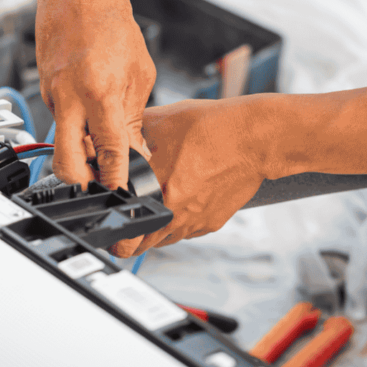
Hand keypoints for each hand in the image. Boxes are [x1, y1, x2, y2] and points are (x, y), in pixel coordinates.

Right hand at [36, 0, 155, 190]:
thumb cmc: (111, 24)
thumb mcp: (140, 73)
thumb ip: (134, 116)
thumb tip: (134, 151)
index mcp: (100, 93)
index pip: (108, 151)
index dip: (116, 179)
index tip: (123, 194)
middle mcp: (69, 98)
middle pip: (65, 163)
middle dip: (81, 184)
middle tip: (100, 187)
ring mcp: (52, 95)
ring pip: (61, 142)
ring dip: (80, 152)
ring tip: (102, 146)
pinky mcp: (43, 90)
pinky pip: (59, 120)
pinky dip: (75, 125)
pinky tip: (90, 111)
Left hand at [109, 98, 270, 256]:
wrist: (255, 138)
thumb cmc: (213, 127)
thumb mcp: (161, 122)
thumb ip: (132, 134)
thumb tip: (112, 135)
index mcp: (156, 190)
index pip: (125, 226)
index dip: (115, 229)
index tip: (111, 228)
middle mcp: (175, 212)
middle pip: (142, 244)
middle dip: (130, 240)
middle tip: (125, 230)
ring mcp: (194, 221)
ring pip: (164, 240)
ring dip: (154, 233)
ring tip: (150, 217)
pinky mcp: (211, 223)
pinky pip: (186, 231)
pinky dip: (178, 224)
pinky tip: (178, 204)